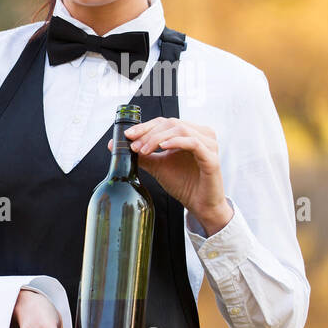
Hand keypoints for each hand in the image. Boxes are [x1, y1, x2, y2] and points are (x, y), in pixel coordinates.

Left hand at [110, 117, 232, 234]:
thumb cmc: (182, 183)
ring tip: (143, 150)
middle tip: (134, 146)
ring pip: (180, 130)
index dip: (145, 126)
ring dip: (157, 138)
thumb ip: (142, 155)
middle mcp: (201, 135)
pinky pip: (193, 143)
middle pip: (171, 123)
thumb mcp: (158, 166)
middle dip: (148, 134)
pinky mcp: (212, 158)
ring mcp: (208, 145)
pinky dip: (176, 142)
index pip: (164, 122)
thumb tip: (115, 145)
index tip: (127, 135)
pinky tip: (163, 147)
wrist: (199, 205)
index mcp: (189, 133)